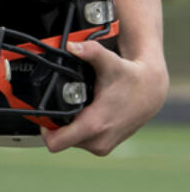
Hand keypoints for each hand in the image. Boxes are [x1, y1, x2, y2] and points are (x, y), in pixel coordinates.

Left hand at [42, 39, 168, 155]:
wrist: (150, 91)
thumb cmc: (130, 79)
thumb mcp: (110, 62)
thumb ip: (90, 52)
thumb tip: (72, 45)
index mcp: (94, 125)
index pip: (56, 142)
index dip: (44, 129)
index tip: (42, 114)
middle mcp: (98, 141)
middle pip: (59, 139)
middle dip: (56, 124)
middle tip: (61, 104)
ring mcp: (102, 146)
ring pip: (69, 140)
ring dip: (68, 126)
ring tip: (76, 107)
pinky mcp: (105, 146)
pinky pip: (80, 141)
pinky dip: (78, 129)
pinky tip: (83, 113)